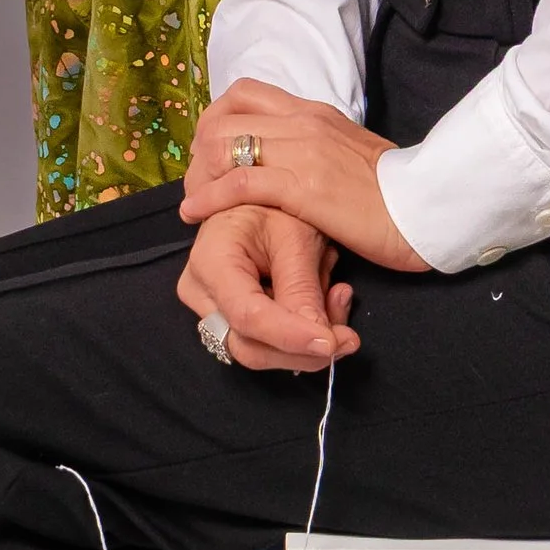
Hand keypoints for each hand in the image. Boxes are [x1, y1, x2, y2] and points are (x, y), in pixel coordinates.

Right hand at [177, 205, 361, 370]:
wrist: (256, 197)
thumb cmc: (273, 204)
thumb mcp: (295, 237)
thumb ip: (303, 290)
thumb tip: (322, 341)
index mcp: (210, 261)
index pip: (248, 315)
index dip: (291, 337)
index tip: (332, 344)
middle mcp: (200, 293)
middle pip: (250, 347)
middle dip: (304, 349)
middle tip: (349, 336)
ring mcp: (211, 310)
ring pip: (262, 352)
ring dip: (307, 338)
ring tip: (338, 297)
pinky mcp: (230, 320)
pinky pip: (267, 344)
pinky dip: (302, 331)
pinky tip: (325, 301)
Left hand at [182, 77, 430, 271]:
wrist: (428, 210)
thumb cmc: (397, 192)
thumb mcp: (354, 153)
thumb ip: (321, 147)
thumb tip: (297, 160)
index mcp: (315, 112)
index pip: (245, 93)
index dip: (215, 118)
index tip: (210, 149)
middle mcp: (303, 123)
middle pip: (223, 118)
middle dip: (198, 150)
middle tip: (196, 179)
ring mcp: (302, 153)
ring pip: (222, 146)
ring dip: (198, 175)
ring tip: (194, 200)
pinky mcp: (301, 188)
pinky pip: (237, 184)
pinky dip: (208, 198)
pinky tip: (195, 213)